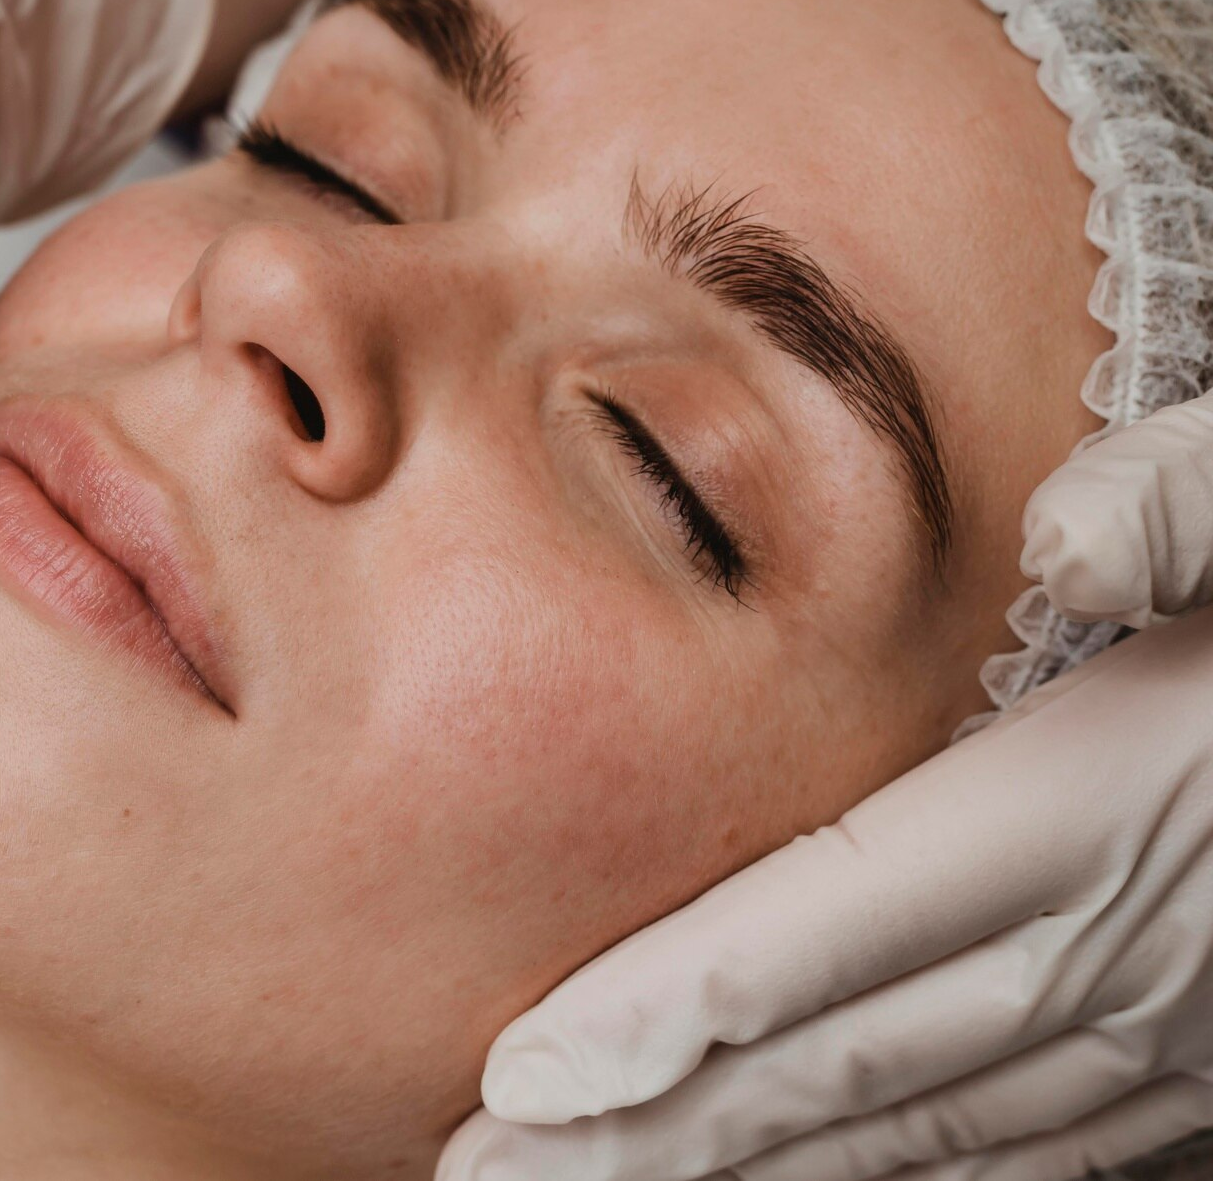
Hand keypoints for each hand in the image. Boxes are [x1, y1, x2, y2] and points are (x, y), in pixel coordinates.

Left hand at [443, 390, 1212, 1180]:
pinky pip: (1015, 1151)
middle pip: (825, 1063)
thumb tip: (1069, 533)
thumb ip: (1191, 510)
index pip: (826, 928)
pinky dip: (886, 1180)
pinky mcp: (1187, 1062)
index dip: (666, 1010)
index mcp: (1087, 805)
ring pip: (902, 1131)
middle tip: (483, 1176)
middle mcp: (1098, 945)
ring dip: (735, 1175)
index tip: (526, 1073)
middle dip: (645, 1133)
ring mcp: (1147, 1027)